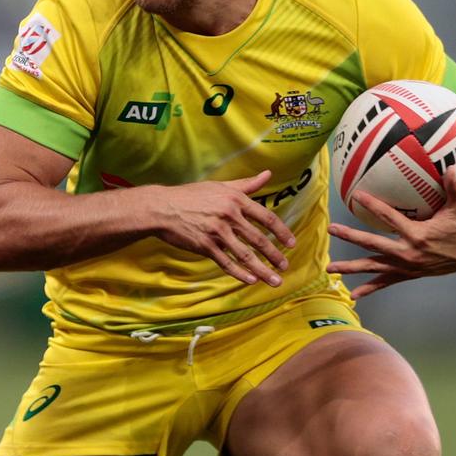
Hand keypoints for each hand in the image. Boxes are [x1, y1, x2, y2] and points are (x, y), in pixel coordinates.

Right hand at [150, 170, 295, 286]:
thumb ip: (247, 184)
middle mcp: (229, 216)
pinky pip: (226, 263)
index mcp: (236, 200)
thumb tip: (268, 174)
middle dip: (275, 255)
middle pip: (259, 239)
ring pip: (245, 255)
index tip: (291, 243)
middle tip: (285, 266)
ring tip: (275, 281)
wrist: (163, 208)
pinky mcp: (205, 246)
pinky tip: (251, 281)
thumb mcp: (221, 186)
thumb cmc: (192, 195)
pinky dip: (240, 273)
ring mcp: (217, 232)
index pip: (266, 218)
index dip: (282, 232)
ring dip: (263, 270)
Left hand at [326, 169, 455, 298]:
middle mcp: (408, 253)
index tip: (357, 195)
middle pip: (373, 244)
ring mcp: (406, 267)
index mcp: (418, 235)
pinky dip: (369, 288)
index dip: (373, 205)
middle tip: (332, 229)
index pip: (389, 218)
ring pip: (374, 267)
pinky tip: (352, 294)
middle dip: (350, 236)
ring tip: (330, 268)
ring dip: (351, 268)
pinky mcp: (408, 274)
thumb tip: (449, 166)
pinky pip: (385, 282)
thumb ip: (454, 186)